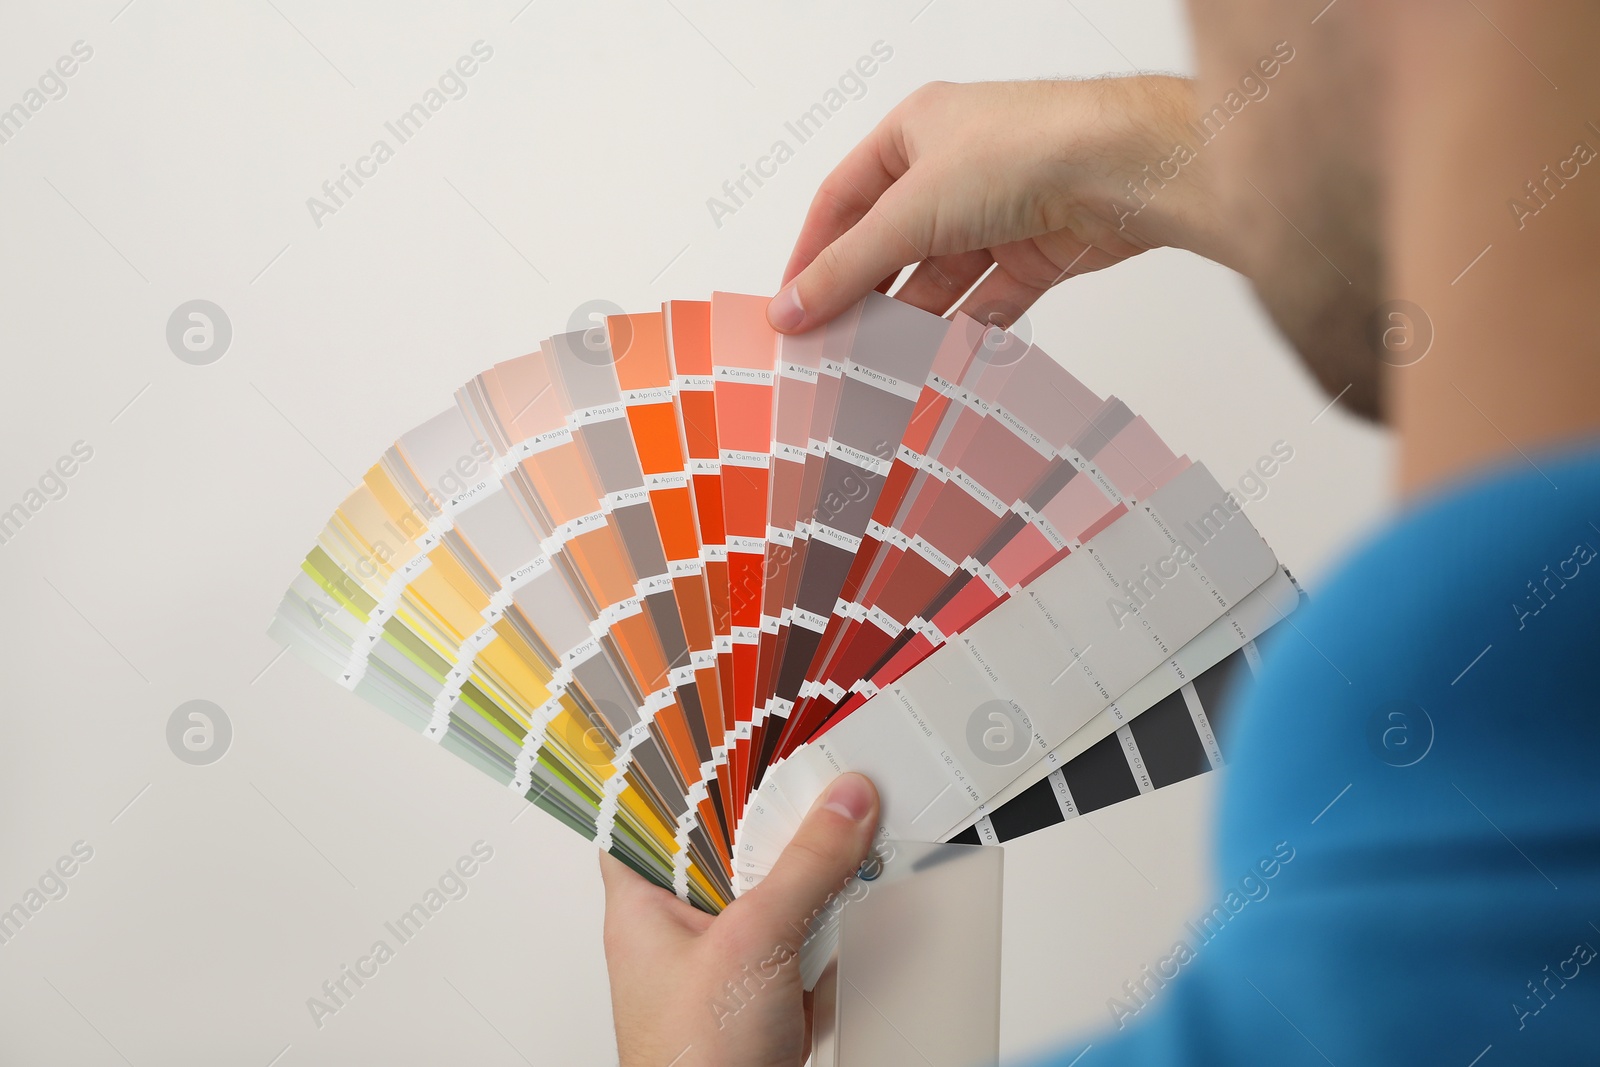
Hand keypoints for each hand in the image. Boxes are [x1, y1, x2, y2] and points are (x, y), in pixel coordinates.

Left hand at [600, 773, 880, 1066]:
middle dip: (778, 814)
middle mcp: (679, 926)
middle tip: (821, 771)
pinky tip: (868, 893)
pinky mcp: (766, 991)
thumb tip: (843, 803)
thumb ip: (804, 867)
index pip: (651, 808)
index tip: (731, 727)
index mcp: (642, 901)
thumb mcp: (753, 944)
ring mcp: (726, 960)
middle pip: (729, 843)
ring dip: (817, 867)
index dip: (685, 765)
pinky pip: (804, 935)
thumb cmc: (692, 1066)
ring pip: (774, 888)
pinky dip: (837, 918)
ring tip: (859, 822)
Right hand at [767, 77, 1232, 333]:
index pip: (843, 200)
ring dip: (909, 322)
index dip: (813, 253)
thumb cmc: (1023, 150)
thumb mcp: (910, 210)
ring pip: (938, 279)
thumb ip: (847, 268)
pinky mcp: (1036, 252)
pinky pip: (986, 301)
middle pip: (890, 244)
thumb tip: (792, 308)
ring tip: (876, 365)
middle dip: (862, 296)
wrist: (1122, 170)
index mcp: (915, 132)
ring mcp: (997, 212)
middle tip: (830, 345)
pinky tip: (936, 363)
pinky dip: (962, 332)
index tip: (791, 305)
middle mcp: (956, 169)